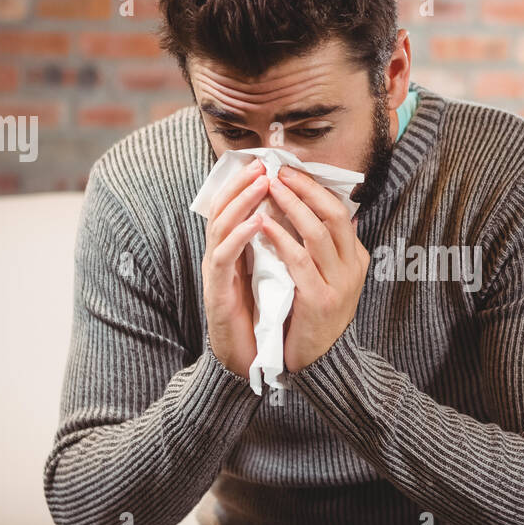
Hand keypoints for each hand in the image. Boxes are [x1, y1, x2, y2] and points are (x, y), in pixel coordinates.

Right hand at [201, 158, 268, 378]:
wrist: (245, 360)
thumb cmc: (261, 316)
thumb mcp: (274, 275)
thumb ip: (280, 249)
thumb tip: (306, 223)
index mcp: (235, 251)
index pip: (237, 209)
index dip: (249, 185)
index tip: (270, 164)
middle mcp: (221, 257)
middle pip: (224, 210)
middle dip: (243, 184)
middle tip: (263, 165)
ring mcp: (216, 273)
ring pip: (221, 228)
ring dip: (241, 203)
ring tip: (261, 184)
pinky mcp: (217, 292)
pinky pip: (225, 259)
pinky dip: (239, 238)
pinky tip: (256, 223)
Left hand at [258, 164, 368, 371]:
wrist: (319, 361)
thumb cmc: (316, 314)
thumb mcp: (332, 277)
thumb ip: (332, 248)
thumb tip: (338, 213)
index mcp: (357, 258)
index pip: (340, 211)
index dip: (316, 187)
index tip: (292, 170)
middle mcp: (353, 268)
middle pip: (333, 215)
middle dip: (305, 189)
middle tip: (280, 171)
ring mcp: (339, 284)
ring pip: (317, 233)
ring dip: (292, 206)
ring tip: (270, 188)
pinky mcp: (320, 300)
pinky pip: (299, 261)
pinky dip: (280, 239)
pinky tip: (262, 225)